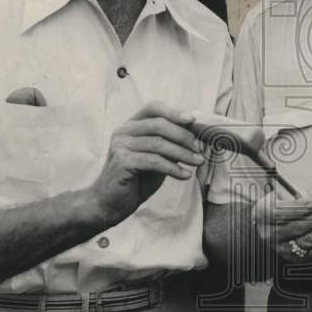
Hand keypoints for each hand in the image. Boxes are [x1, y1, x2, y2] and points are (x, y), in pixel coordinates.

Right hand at [90, 101, 203, 225]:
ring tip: (198, 162)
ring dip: (182, 153)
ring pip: (158, 143)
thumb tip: (196, 137)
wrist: (111, 203)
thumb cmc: (136, 179)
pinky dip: (173, 168)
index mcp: (132, 126)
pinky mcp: (122, 162)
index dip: (174, 111)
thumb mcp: (157, 157)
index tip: (192, 120)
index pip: (153, 108)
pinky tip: (184, 175)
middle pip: (159, 124)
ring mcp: (120, 146)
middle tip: (199, 148)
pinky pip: (153, 161)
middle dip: (184, 136)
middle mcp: (123, 131)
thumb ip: (170, 144)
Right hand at [253, 187, 311, 262]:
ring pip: (309, 240)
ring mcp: (283, 249)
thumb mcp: (282, 194)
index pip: (283, 213)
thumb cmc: (278, 206)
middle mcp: (271, 235)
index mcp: (264, 214)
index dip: (301, 208)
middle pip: (299, 227)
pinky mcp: (296, 259)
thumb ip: (301, 194)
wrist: (267, 228)